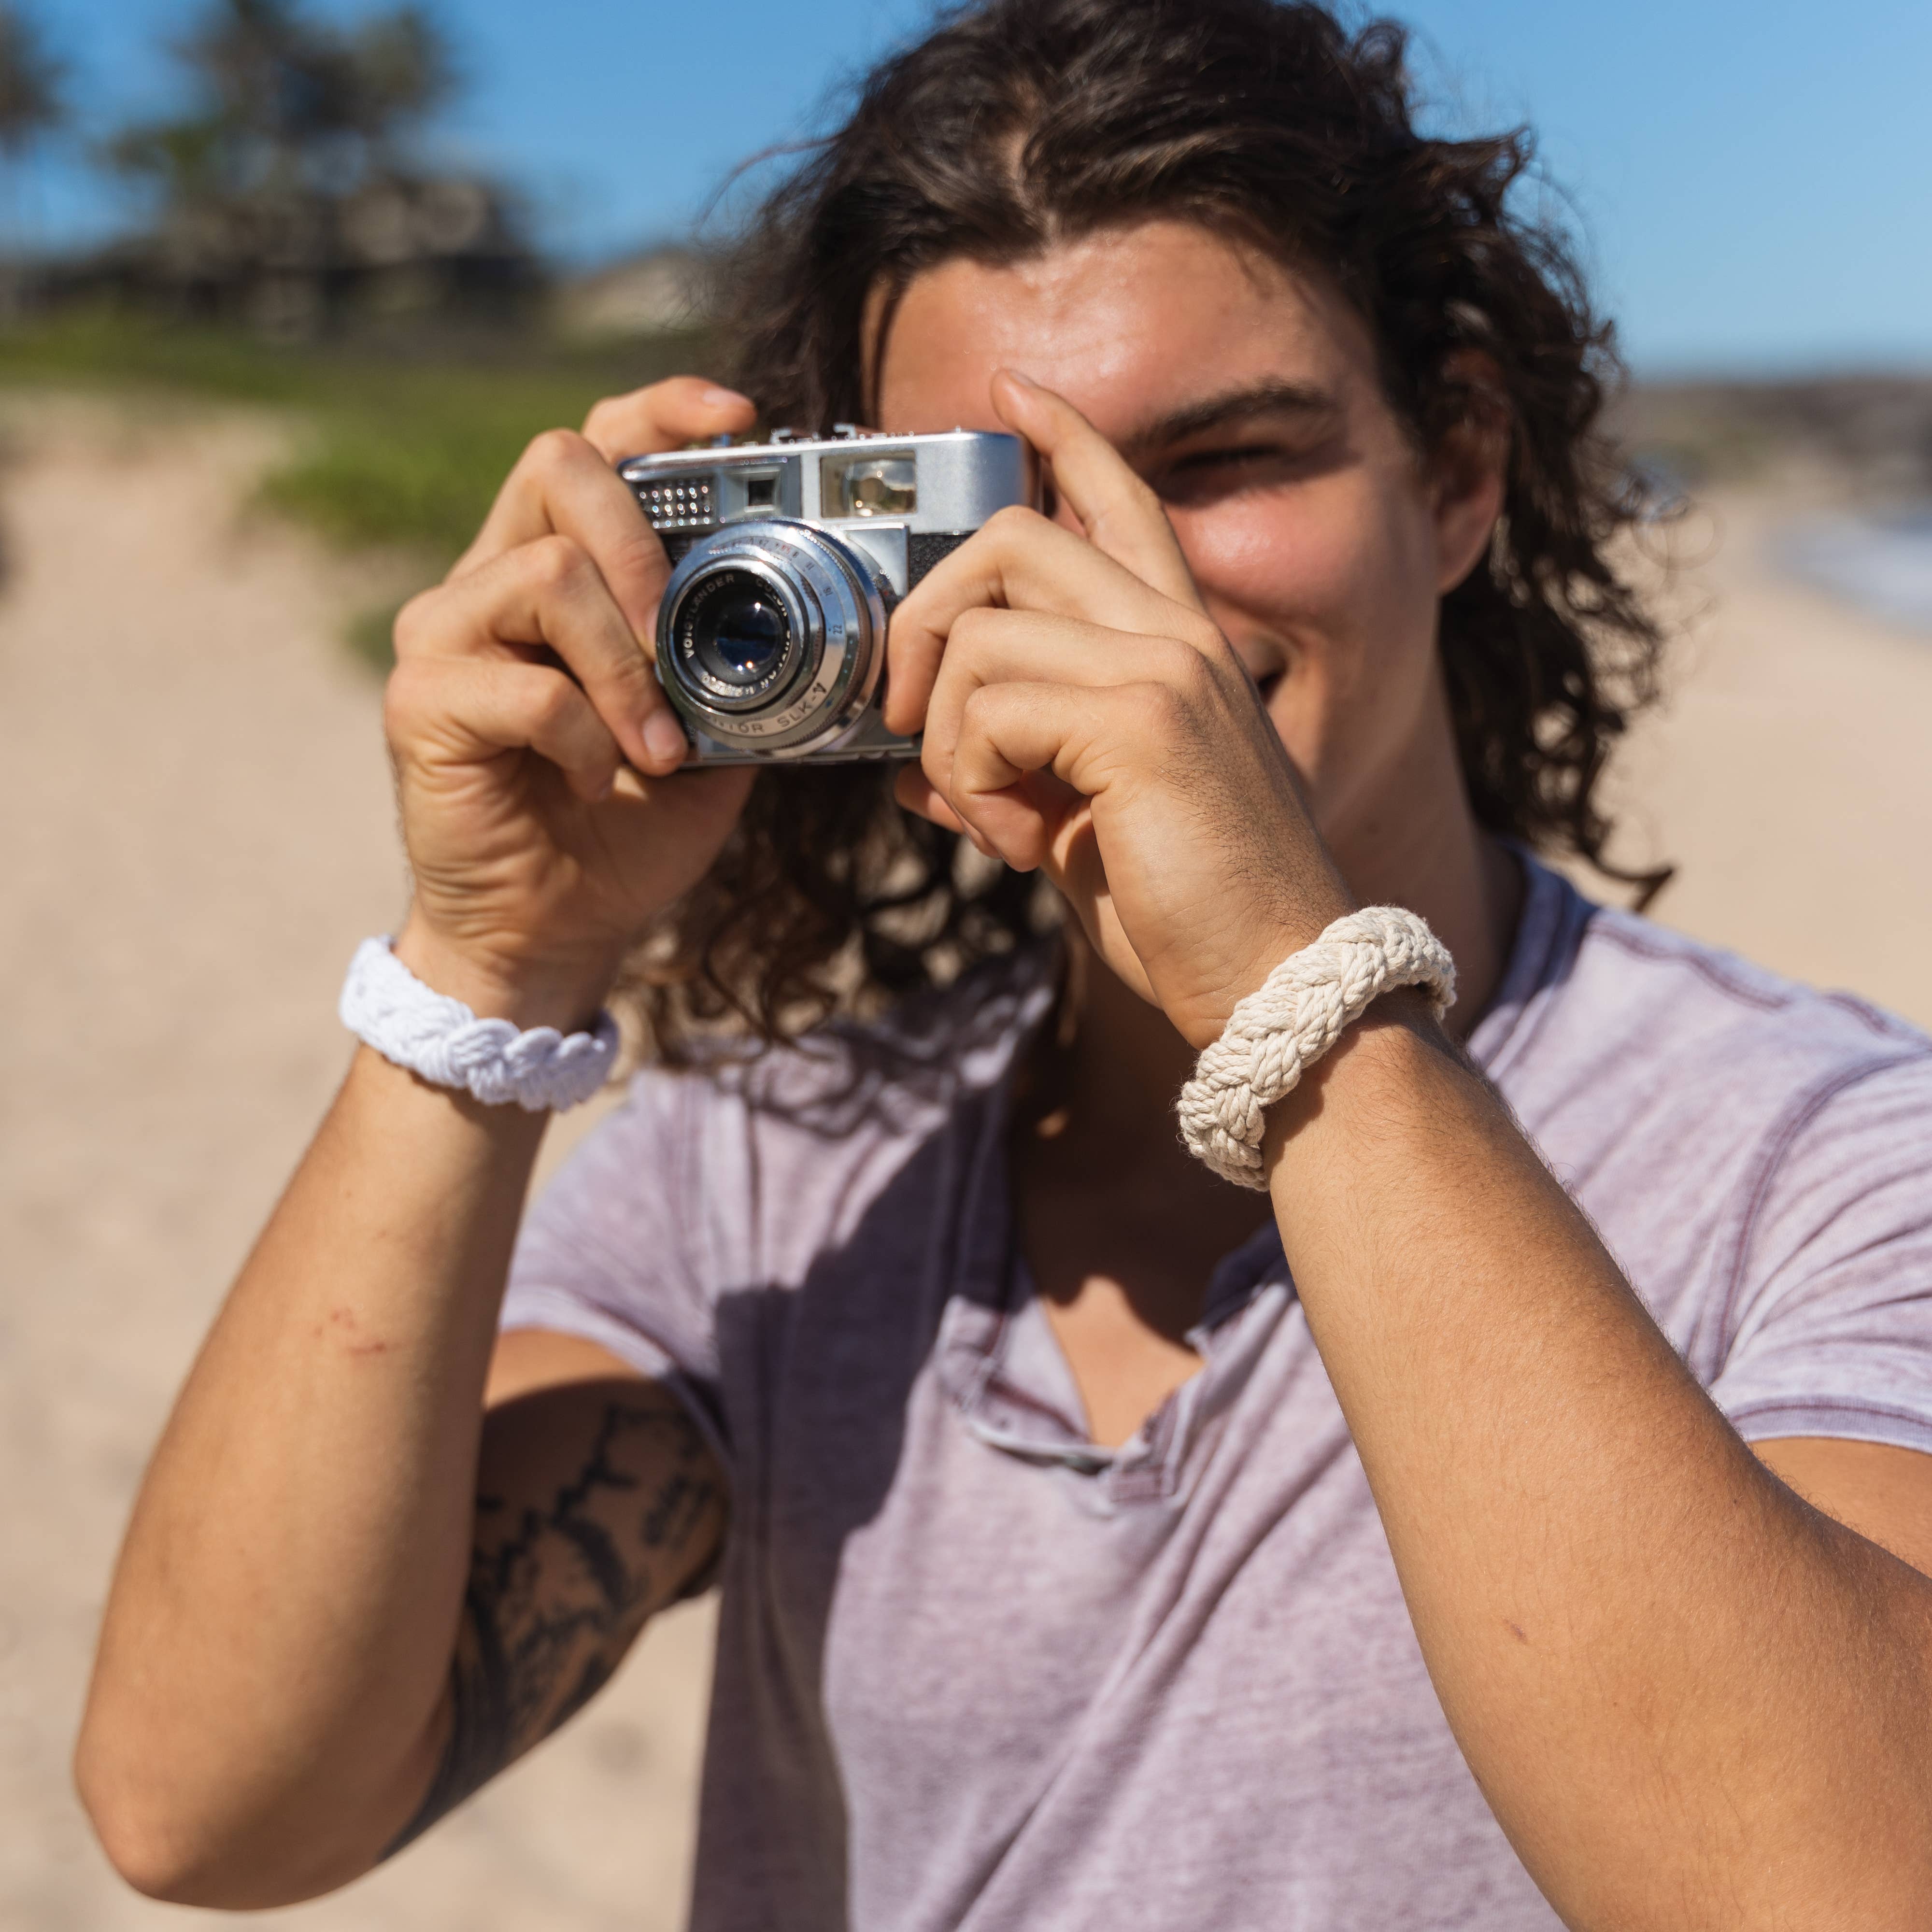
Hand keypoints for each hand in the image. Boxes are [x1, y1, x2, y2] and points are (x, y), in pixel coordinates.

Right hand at [383, 378, 758, 1024]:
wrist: (555, 929)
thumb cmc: (628, 828)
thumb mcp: (714, 735)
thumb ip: (737, 664)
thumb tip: (811, 617)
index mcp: (558, 569)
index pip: (595, 444)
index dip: (659, 411)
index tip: (736, 417)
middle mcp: (489, 579)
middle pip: (560, 467)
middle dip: (645, 545)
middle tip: (683, 639)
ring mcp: (444, 635)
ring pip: (547, 575)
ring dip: (627, 667)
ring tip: (657, 747)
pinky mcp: (421, 701)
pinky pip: (525, 685)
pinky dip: (584, 735)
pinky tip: (595, 779)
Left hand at [889, 372, 1352, 1047]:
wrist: (1273, 983)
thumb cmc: (1185, 907)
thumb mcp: (1077, 822)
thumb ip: (1008, 767)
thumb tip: (907, 761)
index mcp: (1178, 643)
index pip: (1122, 500)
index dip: (1063, 436)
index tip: (1008, 393)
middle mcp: (1178, 632)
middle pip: (1012, 536)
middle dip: (925, 616)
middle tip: (904, 713)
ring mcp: (1166, 665)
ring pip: (982, 629)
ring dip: (951, 736)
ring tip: (993, 823)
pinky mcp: (1142, 718)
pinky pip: (990, 708)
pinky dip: (971, 782)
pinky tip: (1014, 846)